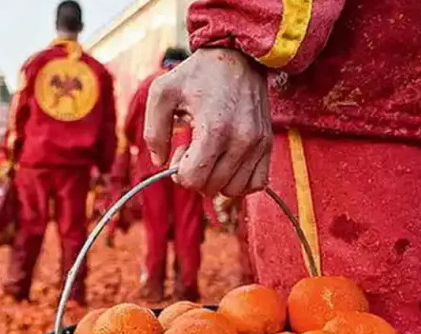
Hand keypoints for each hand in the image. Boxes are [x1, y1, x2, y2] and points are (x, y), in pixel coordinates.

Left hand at [144, 48, 271, 196]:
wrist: (238, 56)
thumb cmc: (197, 74)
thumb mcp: (162, 93)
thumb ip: (153, 131)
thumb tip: (160, 163)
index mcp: (214, 129)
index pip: (193, 180)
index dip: (179, 172)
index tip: (180, 150)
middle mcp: (241, 141)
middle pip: (211, 188)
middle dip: (196, 175)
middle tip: (193, 149)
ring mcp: (257, 144)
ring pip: (233, 190)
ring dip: (216, 180)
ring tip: (210, 155)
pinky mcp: (267, 144)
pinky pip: (256, 184)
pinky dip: (239, 182)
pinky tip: (227, 164)